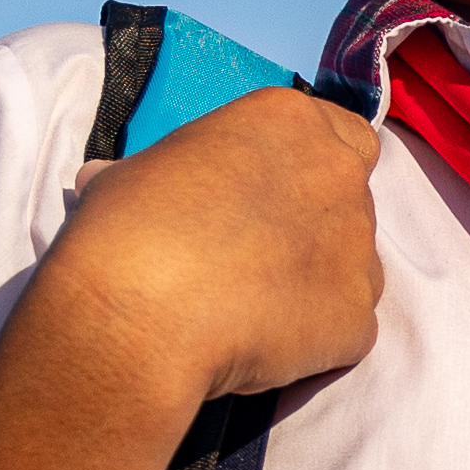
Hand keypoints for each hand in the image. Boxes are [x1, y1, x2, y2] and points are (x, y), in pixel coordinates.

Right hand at [23, 83, 378, 414]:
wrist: (143, 312)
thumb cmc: (128, 228)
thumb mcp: (128, 175)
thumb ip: (156, 175)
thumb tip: (110, 180)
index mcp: (289, 121)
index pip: (336, 130)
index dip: (307, 165)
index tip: (274, 193)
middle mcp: (339, 173)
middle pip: (350, 195)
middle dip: (319, 221)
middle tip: (266, 250)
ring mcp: (359, 248)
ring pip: (356, 265)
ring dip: (319, 282)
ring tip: (256, 308)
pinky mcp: (359, 318)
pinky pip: (346, 329)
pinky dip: (315, 340)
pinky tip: (264, 347)